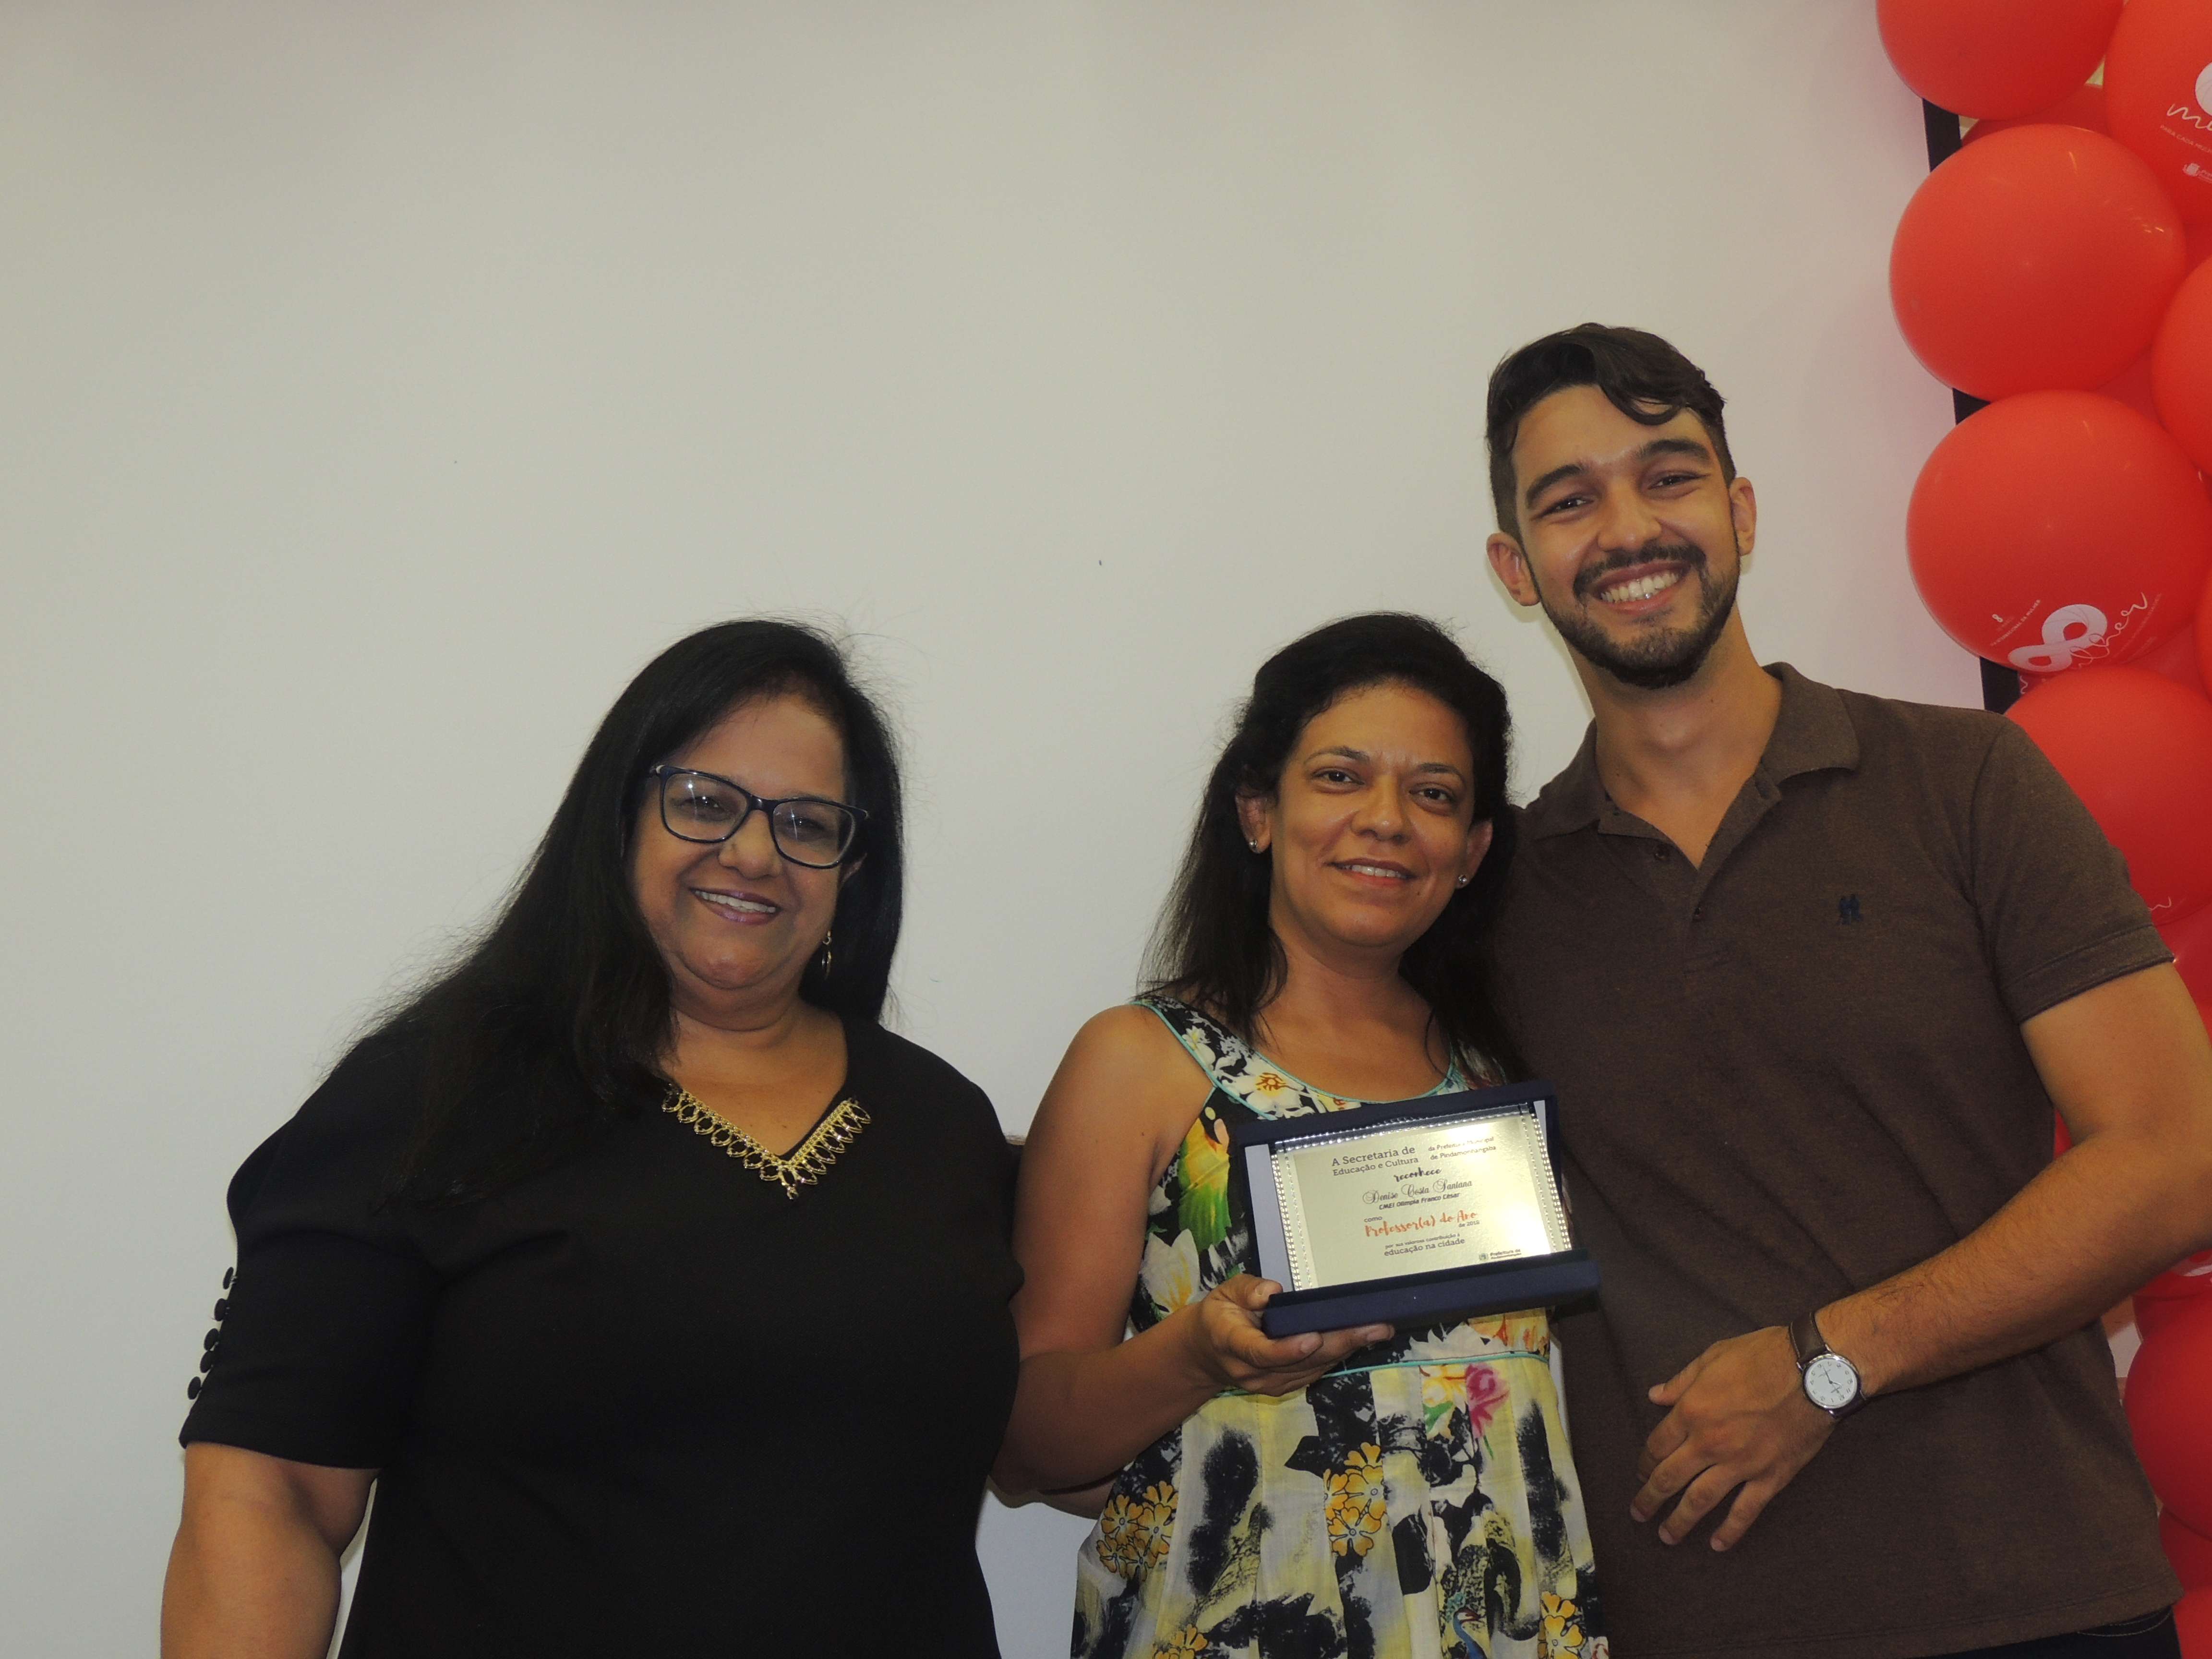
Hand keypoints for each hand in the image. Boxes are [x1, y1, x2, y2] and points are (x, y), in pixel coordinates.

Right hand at [1182, 1274, 1391, 1396]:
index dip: (1289, 1349)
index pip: (1261, 1352)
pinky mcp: (1286, 1386)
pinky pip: (1315, 1371)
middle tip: (1375, 1327)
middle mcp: (1254, 1372)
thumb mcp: (1224, 1293)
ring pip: (1314, 1368)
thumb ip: (1247, 1290)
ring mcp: (1271, 1384)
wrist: (1208, 1354)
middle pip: (1301, 1361)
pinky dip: (1338, 1354)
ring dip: (1347, 1349)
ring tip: (1378, 1330)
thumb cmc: (1220, 1315)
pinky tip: (1360, 1339)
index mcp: (1233, 1344)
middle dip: (1340, 1343)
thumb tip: (1273, 1291)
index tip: (1314, 1337)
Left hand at [1630, 1325, 1835, 1551]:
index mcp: (1692, 1412)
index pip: (1658, 1444)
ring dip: (1680, 1521)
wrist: (1814, 1372)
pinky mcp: (1771, 1477)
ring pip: (1701, 1500)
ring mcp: (1741, 1464)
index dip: (1645, 1461)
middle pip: (1670, 1477)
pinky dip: (1730, 1530)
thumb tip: (1655, 1395)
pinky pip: (1746, 1510)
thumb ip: (1682, 1381)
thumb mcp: (1713, 1357)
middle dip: (1650, 1498)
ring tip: (1666, 1536)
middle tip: (1638, 1514)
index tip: (1640, 1472)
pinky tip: (1717, 1545)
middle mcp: (1710, 1443)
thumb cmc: (1762, 1356)